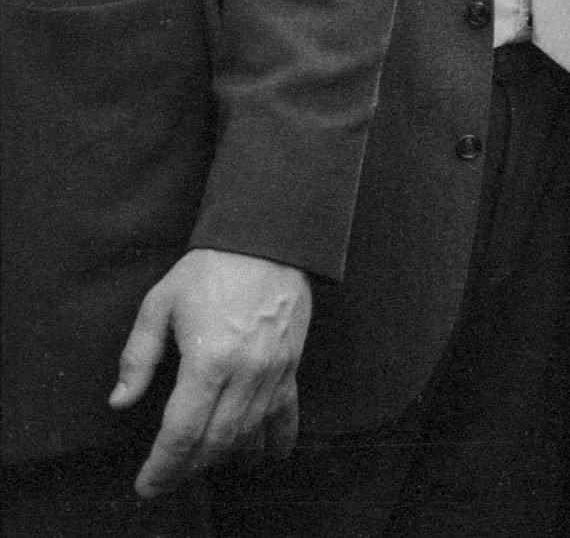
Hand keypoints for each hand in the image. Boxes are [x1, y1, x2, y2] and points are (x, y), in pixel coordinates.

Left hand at [111, 248, 311, 497]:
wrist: (269, 241)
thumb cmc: (210, 269)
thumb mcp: (159, 304)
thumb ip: (138, 356)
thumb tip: (120, 400)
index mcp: (208, 360)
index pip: (183, 432)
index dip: (163, 465)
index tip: (147, 484)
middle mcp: (245, 373)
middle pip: (216, 441)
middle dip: (187, 469)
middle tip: (166, 481)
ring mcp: (274, 371)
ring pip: (249, 433)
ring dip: (224, 458)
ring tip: (201, 468)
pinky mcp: (292, 365)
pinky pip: (287, 412)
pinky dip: (278, 440)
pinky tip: (267, 458)